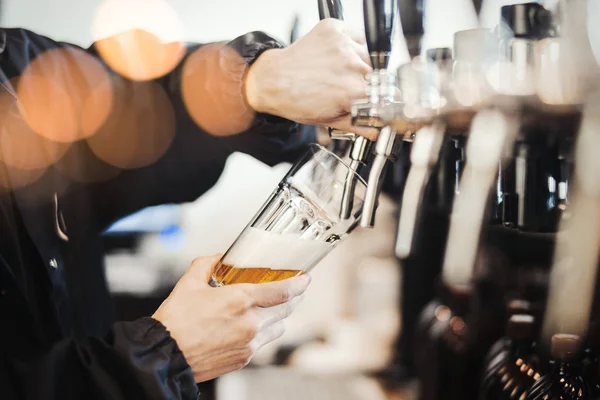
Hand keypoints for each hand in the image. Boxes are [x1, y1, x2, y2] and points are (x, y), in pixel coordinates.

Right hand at [152, 255, 309, 381]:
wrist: (165, 356)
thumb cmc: (175, 321)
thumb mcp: (189, 283)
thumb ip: (207, 265)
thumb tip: (218, 257)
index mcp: (240, 300)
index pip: (283, 291)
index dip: (299, 284)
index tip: (305, 279)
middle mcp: (250, 323)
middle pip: (285, 309)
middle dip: (292, 298)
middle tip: (292, 291)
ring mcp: (249, 343)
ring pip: (278, 327)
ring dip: (278, 316)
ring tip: (271, 309)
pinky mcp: (244, 359)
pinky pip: (263, 342)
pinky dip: (263, 332)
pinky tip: (253, 326)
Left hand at [245, 19, 377, 138]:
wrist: (272, 80)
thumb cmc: (296, 101)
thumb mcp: (329, 119)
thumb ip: (359, 125)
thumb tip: (377, 130)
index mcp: (353, 91)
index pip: (386, 93)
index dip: (383, 98)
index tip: (379, 99)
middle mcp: (350, 65)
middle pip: (376, 73)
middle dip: (368, 82)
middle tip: (348, 86)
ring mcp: (342, 45)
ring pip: (366, 54)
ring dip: (358, 63)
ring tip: (338, 71)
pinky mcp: (333, 29)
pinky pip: (355, 35)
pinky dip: (350, 44)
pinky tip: (336, 56)